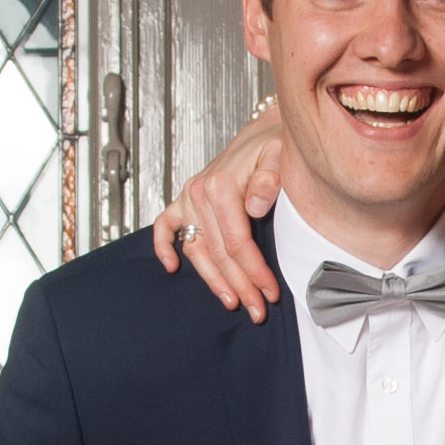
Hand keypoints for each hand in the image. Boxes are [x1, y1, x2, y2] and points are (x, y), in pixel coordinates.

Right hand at [150, 101, 288, 320]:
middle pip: (219, 253)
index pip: (238, 242)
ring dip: (213, 280)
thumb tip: (256, 206)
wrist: (263, 134)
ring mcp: (188, 199)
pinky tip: (172, 268)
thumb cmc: (274, 147)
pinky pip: (165, 227)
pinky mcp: (184, 202)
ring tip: (231, 303)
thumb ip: (270, 178)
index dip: (254, 272)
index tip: (270, 293)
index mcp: (222, 186)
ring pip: (197, 250)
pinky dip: (164, 247)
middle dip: (240, 285)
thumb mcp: (280, 155)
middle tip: (257, 310)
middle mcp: (199, 193)